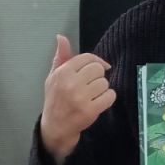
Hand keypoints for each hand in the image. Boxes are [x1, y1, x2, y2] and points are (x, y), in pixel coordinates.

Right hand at [40, 34, 115, 162]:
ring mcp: (81, 97)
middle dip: (97, 76)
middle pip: (98, 69)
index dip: (96, 62)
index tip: (98, 68)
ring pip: (105, 83)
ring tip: (92, 95)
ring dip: (102, 89)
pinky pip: (110, 96)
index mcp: (62, 72)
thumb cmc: (55, 100)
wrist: (55, 127)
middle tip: (91, 85)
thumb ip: (60, 57)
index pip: (87, 58)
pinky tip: (99, 102)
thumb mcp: (53, 77)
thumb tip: (61, 37)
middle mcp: (71, 83)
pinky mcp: (90, 110)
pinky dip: (108, 99)